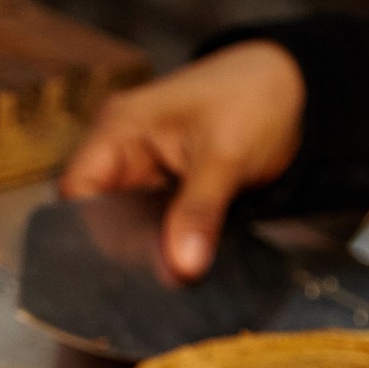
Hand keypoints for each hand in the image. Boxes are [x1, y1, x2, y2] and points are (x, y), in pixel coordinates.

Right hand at [59, 41, 304, 279]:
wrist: (291, 90)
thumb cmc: (252, 97)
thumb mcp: (226, 155)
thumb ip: (200, 211)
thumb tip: (182, 268)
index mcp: (119, 130)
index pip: (77, 191)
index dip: (90, 229)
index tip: (126, 263)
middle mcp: (122, 154)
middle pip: (99, 216)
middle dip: (125, 247)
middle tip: (157, 277)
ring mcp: (144, 177)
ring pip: (128, 229)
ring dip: (150, 252)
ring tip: (173, 277)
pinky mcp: (166, 197)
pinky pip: (155, 232)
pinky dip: (169, 249)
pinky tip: (184, 265)